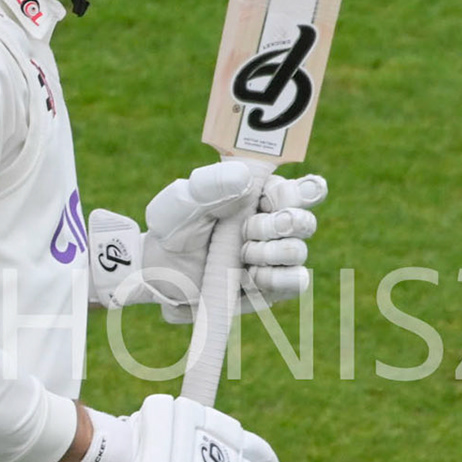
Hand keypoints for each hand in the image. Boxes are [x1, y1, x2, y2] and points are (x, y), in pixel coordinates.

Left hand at [88, 163, 326, 321]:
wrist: (156, 269)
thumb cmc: (173, 226)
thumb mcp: (183, 199)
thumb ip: (211, 182)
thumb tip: (246, 175)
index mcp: (262, 195)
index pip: (304, 189)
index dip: (294, 195)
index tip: (266, 201)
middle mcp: (276, 224)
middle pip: (305, 222)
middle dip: (277, 226)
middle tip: (246, 231)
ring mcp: (276, 257)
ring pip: (298, 252)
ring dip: (269, 253)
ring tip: (240, 254)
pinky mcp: (272, 286)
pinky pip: (295, 282)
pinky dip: (275, 278)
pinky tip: (250, 276)